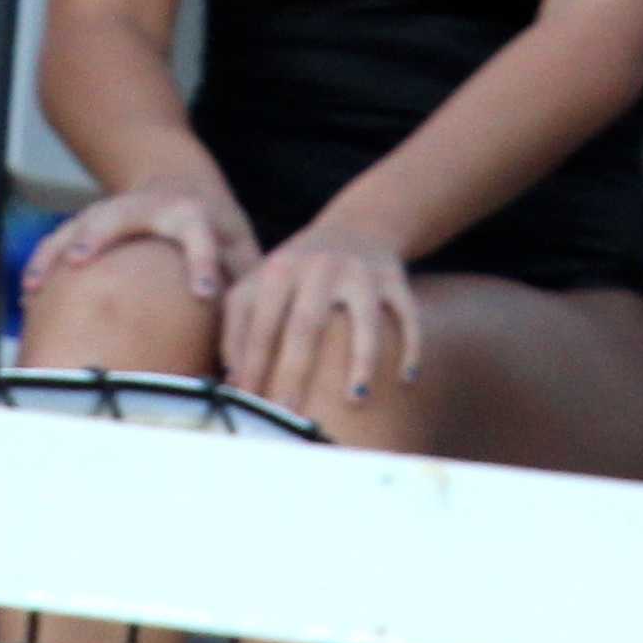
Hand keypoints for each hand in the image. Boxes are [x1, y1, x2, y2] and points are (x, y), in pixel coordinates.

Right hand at [24, 181, 258, 308]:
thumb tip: (251, 356)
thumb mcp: (241, 250)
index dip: (202, 262)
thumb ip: (244, 292)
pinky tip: (28, 293)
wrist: (181, 180)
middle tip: (81, 258)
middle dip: (100, 233)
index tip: (203, 292)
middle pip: (121, 212)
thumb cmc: (219, 230)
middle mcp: (150, 206)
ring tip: (35, 285)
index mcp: (193, 215)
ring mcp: (115, 208)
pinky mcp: (91, 218)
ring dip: (57, 251)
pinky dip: (44, 260)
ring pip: (81, 221)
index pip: (199, 235)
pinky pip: (61, 235)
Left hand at [217, 223, 418, 415]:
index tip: (248, 403)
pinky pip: (406, 315)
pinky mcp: (394, 278)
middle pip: (306, 325)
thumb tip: (232, 381)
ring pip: (364, 320)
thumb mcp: (262, 283)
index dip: (252, 364)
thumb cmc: (300, 272)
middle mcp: (320, 266)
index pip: (261, 323)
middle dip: (295, 373)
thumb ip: (239, 324)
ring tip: (356, 399)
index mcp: (280, 269)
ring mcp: (360, 272)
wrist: (357, 226)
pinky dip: (409, 346)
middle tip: (288, 416)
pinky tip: (405, 378)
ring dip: (361, 360)